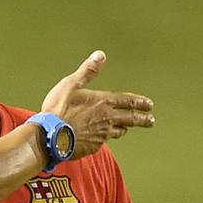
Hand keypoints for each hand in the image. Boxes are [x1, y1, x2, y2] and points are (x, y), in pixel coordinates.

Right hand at [39, 50, 154, 158]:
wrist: (50, 137)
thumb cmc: (59, 110)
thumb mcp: (71, 84)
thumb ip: (87, 71)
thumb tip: (100, 55)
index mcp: (103, 102)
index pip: (127, 101)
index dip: (140, 102)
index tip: (150, 105)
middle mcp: (107, 119)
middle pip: (130, 119)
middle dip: (142, 119)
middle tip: (151, 120)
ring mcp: (101, 135)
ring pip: (118, 131)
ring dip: (124, 128)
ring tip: (126, 128)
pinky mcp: (93, 146)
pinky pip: (103, 141)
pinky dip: (104, 137)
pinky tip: (101, 138)